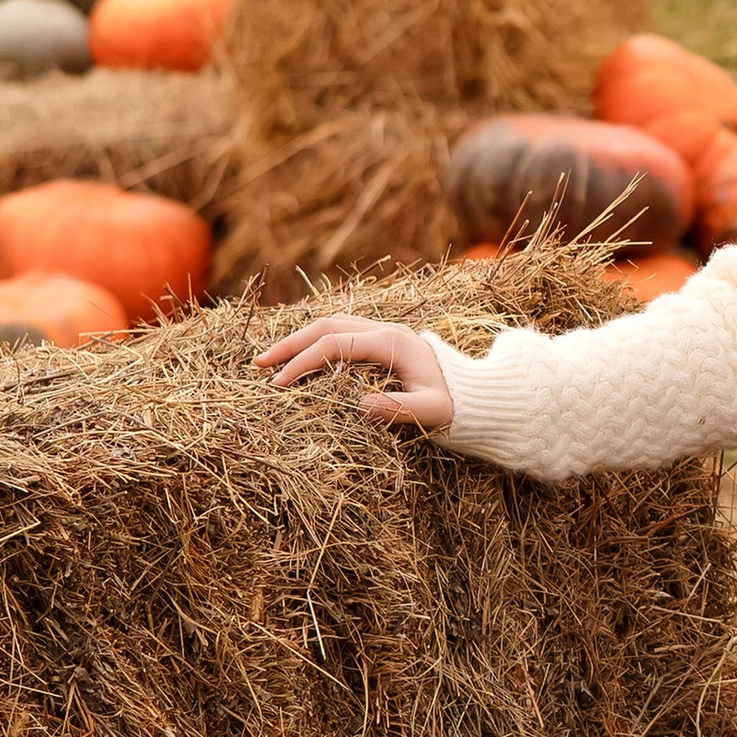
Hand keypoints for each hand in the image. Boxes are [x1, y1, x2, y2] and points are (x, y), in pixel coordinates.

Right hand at [258, 316, 454, 431]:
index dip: (303, 362)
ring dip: (298, 340)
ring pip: (330, 324)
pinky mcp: (382, 339)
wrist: (477, 391)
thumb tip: (361, 404)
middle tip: (258, 364)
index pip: (334, 344)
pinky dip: (314, 342)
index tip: (278, 384)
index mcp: (392, 342)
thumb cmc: (456, 404)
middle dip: (289, 344)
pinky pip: (341, 333)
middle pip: (326, 325)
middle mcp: (385, 329)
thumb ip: (400, 408)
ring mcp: (383, 331)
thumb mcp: (433, 411)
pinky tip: (297, 358)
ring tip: (270, 360)